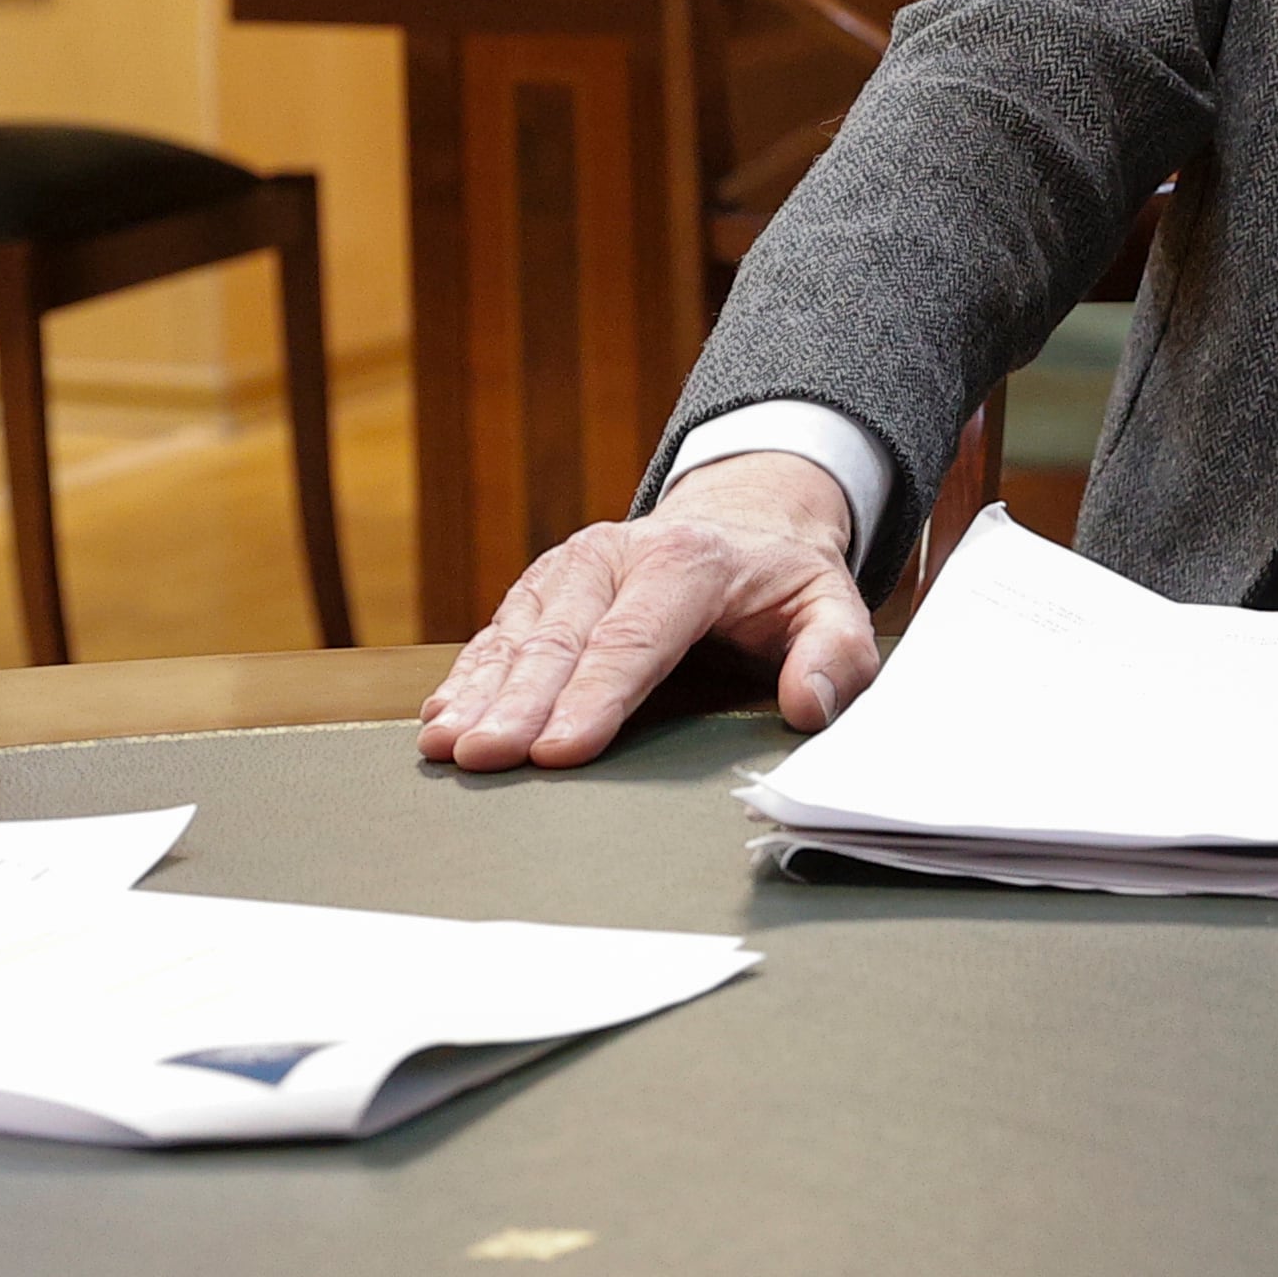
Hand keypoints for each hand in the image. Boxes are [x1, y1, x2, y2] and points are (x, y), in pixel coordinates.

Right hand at [417, 455, 874, 771]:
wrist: (743, 519)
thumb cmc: (785, 583)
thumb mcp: (834, 607)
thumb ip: (835, 656)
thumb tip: (808, 707)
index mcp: (688, 562)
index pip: (635, 639)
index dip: (594, 697)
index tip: (559, 751)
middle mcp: (617, 554)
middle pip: (561, 639)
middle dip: (518, 704)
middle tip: (485, 758)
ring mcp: (573, 567)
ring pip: (519, 633)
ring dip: (479, 692)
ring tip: (446, 744)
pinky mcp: (545, 585)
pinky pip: (499, 631)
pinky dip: (468, 675)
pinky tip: (442, 715)